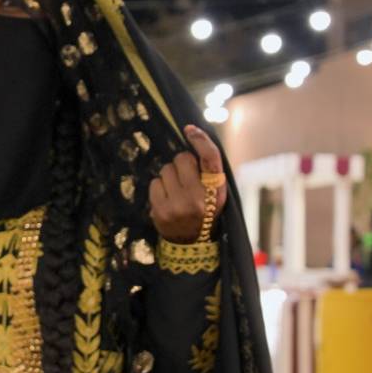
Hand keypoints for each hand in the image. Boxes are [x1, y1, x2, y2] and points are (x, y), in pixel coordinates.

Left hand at [148, 124, 228, 243]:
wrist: (191, 243)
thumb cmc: (205, 210)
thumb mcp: (216, 193)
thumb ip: (208, 170)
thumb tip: (193, 136)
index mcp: (216, 191)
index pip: (210, 158)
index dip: (200, 140)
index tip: (189, 129)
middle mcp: (198, 197)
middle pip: (181, 159)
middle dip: (182, 164)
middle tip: (186, 179)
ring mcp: (177, 205)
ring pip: (165, 170)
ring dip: (169, 176)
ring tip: (177, 191)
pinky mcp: (160, 211)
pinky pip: (154, 183)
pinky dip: (159, 187)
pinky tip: (167, 199)